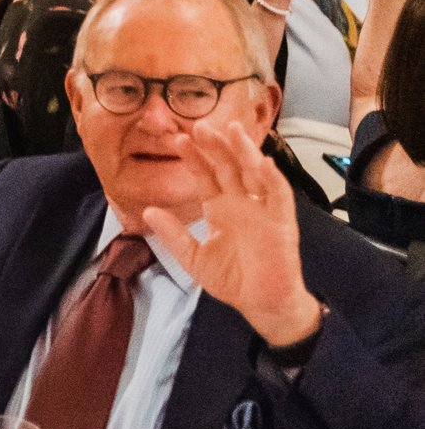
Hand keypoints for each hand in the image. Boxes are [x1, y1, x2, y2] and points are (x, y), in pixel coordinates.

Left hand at [140, 116, 319, 346]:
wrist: (260, 303)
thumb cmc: (232, 279)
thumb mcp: (193, 257)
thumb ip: (173, 234)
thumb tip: (148, 211)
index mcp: (220, 208)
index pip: (206, 176)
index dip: (194, 158)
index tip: (178, 140)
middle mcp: (241, 203)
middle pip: (229, 167)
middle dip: (216, 146)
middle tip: (200, 125)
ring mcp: (262, 210)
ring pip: (254, 173)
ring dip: (245, 151)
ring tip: (232, 130)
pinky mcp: (281, 223)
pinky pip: (279, 196)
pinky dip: (272, 178)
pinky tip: (263, 162)